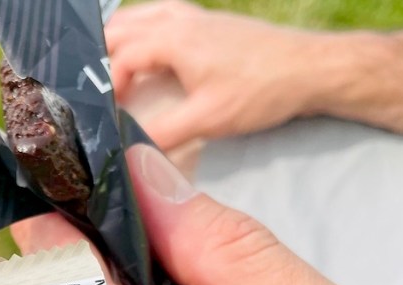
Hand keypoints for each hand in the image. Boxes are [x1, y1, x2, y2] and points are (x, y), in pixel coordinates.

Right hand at [107, 1, 325, 147]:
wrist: (311, 69)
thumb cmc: (262, 90)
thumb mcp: (208, 120)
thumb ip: (164, 135)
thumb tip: (130, 151)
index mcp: (174, 39)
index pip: (121, 57)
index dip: (106, 86)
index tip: (105, 112)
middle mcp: (180, 20)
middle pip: (122, 27)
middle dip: (100, 56)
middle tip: (92, 88)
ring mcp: (196, 17)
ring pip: (142, 16)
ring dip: (121, 39)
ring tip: (111, 69)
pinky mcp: (211, 22)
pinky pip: (163, 15)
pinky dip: (145, 30)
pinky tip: (151, 51)